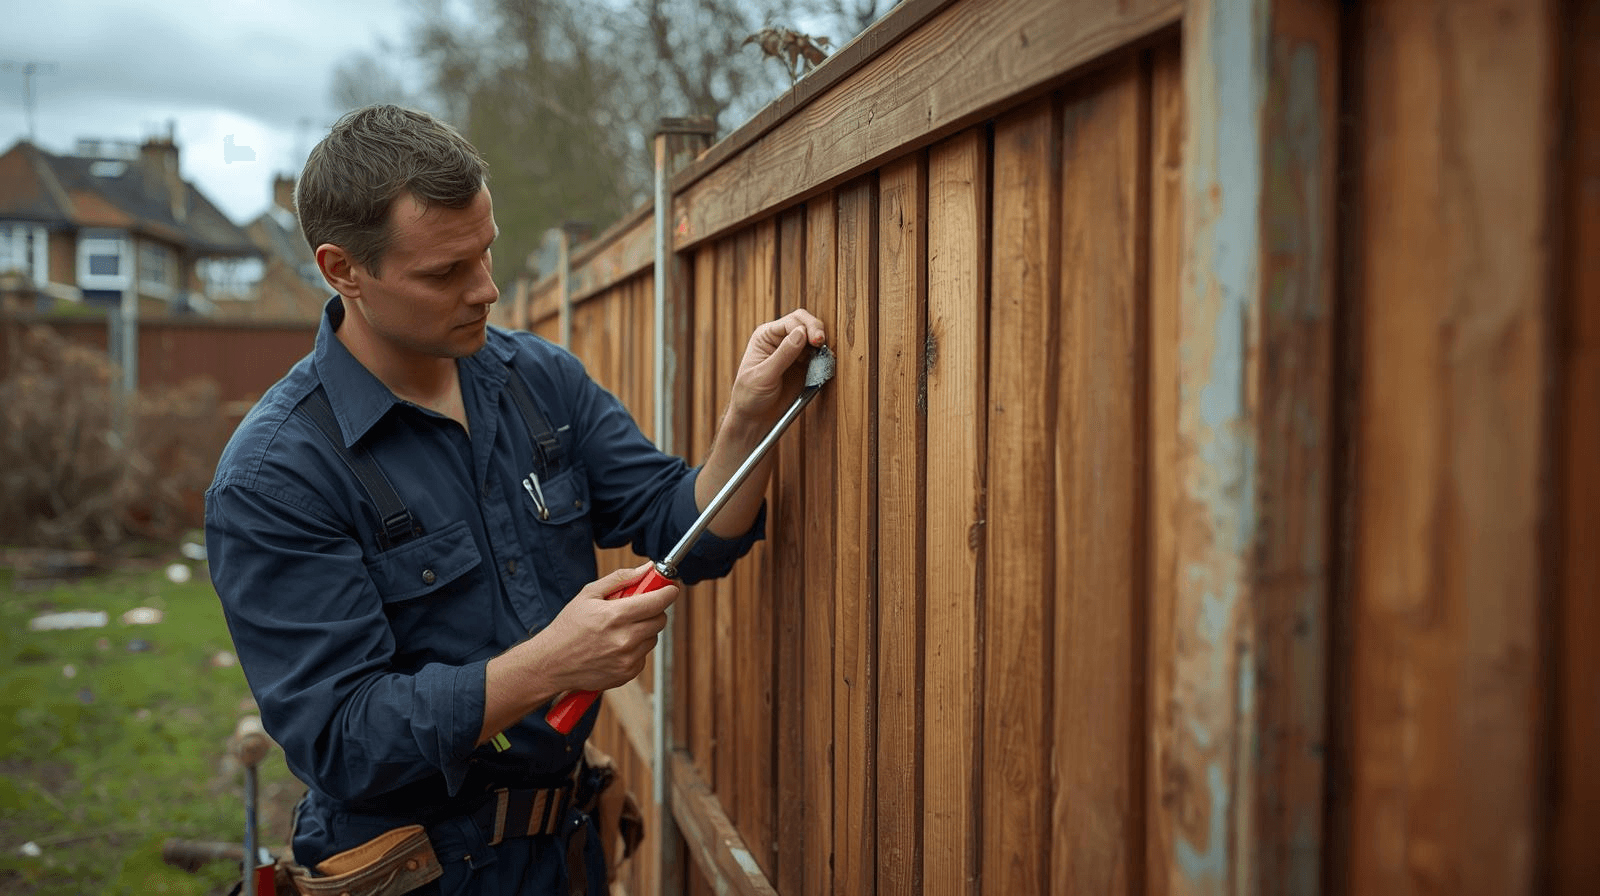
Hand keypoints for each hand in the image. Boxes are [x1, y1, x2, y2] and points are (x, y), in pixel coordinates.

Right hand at [538, 564, 677, 693]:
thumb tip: (647, 569)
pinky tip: (615, 646)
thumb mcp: (588, 594)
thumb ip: (620, 578)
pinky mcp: (627, 674)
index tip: (670, 588)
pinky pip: (644, 655)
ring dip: (643, 630)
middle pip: (660, 619)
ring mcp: (628, 659)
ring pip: (653, 638)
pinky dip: (635, 648)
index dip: (668, 591)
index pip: (658, 601)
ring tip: (619, 629)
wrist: (551, 663)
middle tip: (637, 607)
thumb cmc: (567, 627)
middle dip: (653, 610)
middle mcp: (625, 639)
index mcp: (616, 615)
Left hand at [728, 309, 827, 423]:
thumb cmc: (750, 395)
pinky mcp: (804, 367)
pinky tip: (823, 364)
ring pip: (814, 340)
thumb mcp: (763, 375)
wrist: (754, 418)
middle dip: (816, 330)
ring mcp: (794, 353)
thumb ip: (782, 354)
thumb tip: (801, 333)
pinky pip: (818, 357)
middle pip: (805, 324)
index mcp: (766, 336)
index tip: (815, 340)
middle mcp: (781, 340)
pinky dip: (823, 358)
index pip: (791, 321)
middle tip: (822, 342)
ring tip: (823, 356)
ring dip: (821, 346)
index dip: (805, 327)